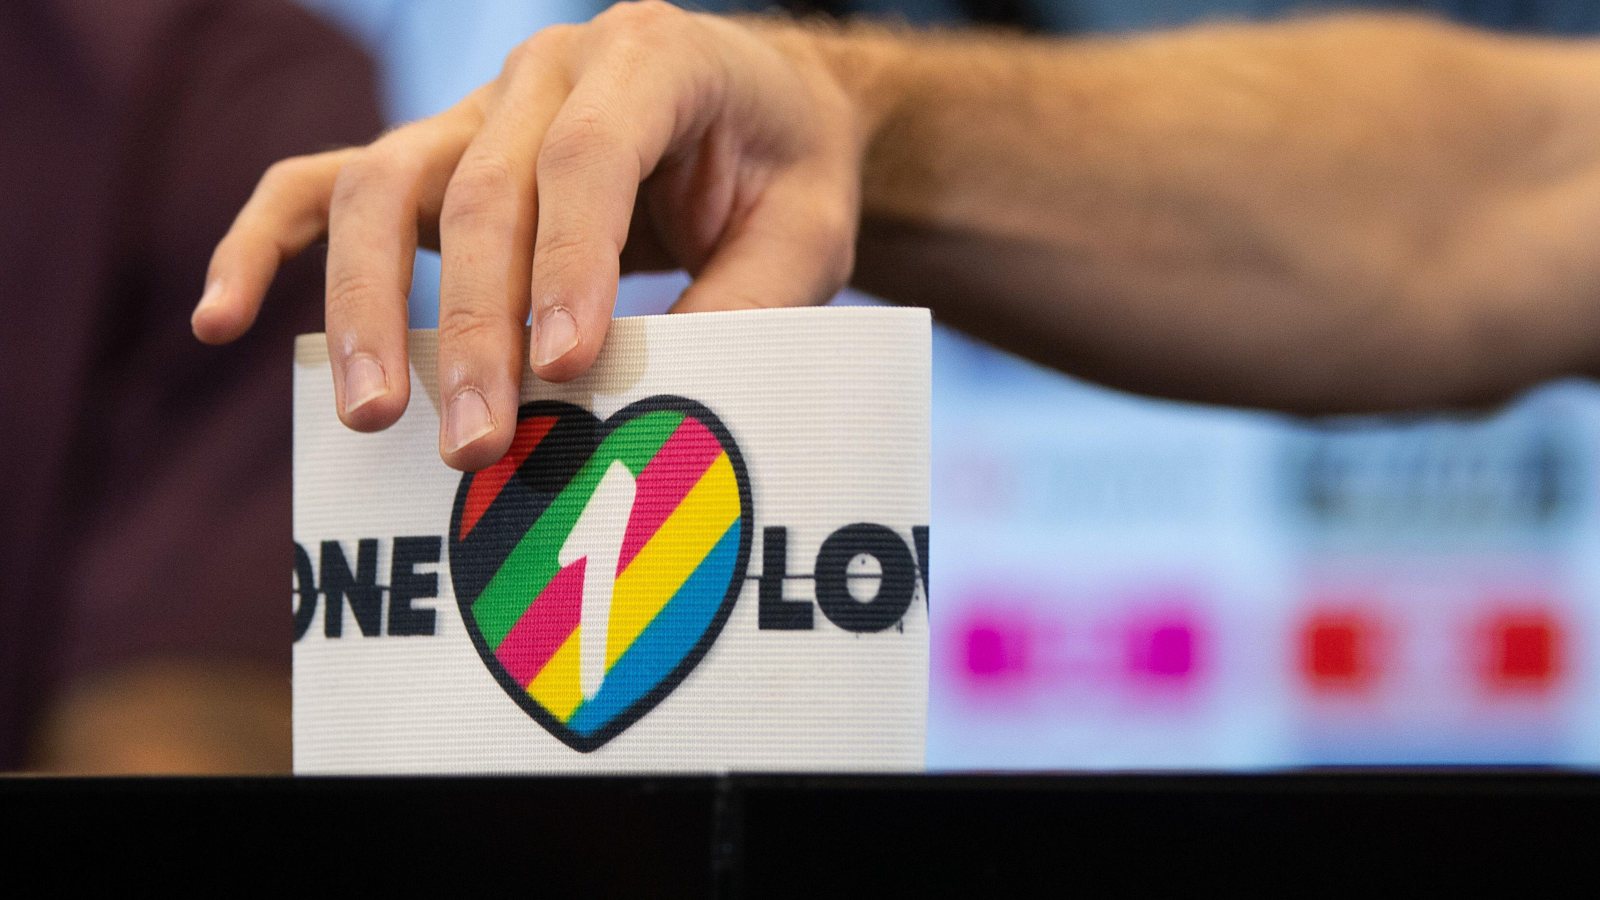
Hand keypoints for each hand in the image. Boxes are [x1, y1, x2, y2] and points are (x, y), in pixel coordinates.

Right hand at [193, 3, 863, 470]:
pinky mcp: (436, 155)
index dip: (570, 264)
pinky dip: (265, 243)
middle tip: (476, 442)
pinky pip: (325, 183)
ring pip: (385, 183)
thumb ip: (746, 301)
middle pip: (482, 188)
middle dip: (476, 324)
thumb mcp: (807, 233)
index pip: (590, 159)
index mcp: (653, 58)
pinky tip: (220, 319)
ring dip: (370, 303)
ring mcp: (478, 108)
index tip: (568, 369)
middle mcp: (550, 67)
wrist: (761, 109)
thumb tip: (649, 402)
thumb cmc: (787, 173)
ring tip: (372, 414)